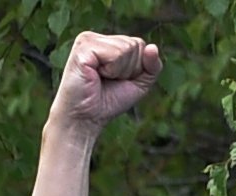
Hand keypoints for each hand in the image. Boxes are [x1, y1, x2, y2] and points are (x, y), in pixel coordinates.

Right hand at [45, 32, 162, 139]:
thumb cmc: (108, 102)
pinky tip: (95, 76)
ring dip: (119, 71)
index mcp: (107, 42)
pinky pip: (115, 54)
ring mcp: (87, 40)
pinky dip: (111, 70)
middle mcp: (96, 37)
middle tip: (108, 81)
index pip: (139, 44)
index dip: (136, 68)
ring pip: (126, 48)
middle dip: (129, 70)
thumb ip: (152, 66)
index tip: (117, 80)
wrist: (85, 118)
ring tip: (101, 78)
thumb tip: (153, 47)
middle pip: (135, 45)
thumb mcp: (139, 84)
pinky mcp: (83, 48)